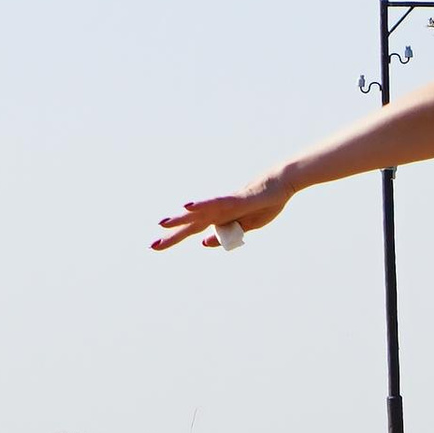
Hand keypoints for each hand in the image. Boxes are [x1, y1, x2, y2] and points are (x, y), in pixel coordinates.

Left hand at [151, 177, 287, 252]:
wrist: (281, 185)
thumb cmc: (265, 204)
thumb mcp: (244, 227)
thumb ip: (225, 234)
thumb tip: (203, 242)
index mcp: (219, 219)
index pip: (192, 230)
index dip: (174, 238)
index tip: (156, 246)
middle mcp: (217, 210)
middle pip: (190, 224)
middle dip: (172, 235)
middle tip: (152, 246)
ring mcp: (225, 204)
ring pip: (198, 212)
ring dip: (180, 217)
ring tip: (162, 223)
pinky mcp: (235, 199)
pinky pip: (216, 202)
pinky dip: (201, 204)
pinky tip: (187, 206)